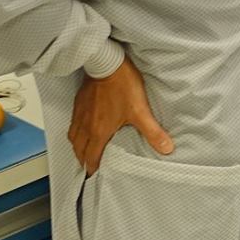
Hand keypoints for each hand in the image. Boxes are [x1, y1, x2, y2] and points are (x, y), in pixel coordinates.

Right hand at [69, 59, 172, 174]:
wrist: (106, 64)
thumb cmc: (121, 85)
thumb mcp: (140, 111)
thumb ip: (152, 132)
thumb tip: (166, 148)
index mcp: (98, 131)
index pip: (91, 157)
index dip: (93, 168)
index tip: (95, 176)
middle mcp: (85, 126)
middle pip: (79, 150)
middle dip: (83, 161)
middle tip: (88, 168)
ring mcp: (80, 114)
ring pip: (73, 138)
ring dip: (78, 148)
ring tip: (84, 153)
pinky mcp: (79, 103)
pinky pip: (73, 124)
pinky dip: (75, 133)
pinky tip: (82, 130)